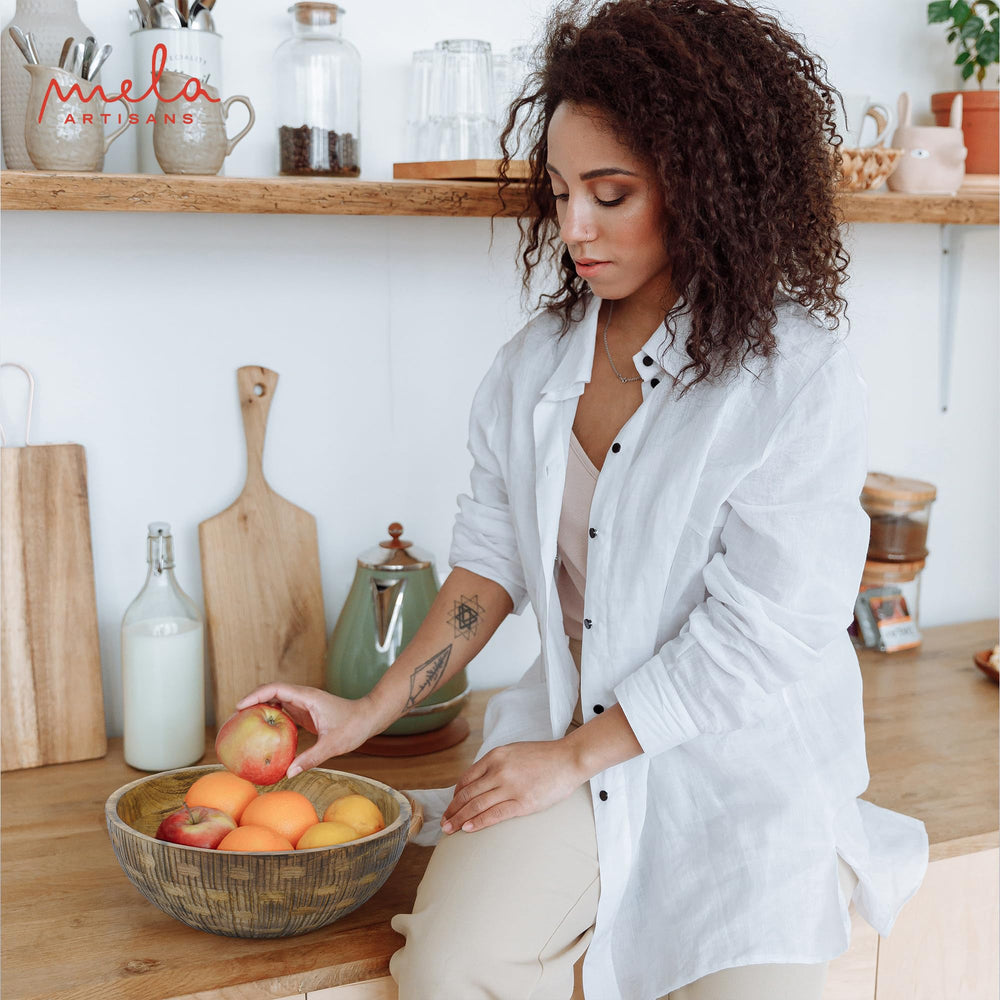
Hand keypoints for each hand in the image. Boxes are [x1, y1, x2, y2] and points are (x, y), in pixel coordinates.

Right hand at [235, 683, 379, 777]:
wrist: (369, 717)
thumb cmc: (354, 726)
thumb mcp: (333, 745)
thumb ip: (311, 758)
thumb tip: (288, 773)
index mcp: (307, 697)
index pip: (276, 689)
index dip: (256, 695)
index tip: (239, 706)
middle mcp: (303, 697)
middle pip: (271, 692)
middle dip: (251, 701)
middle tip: (234, 718)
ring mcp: (303, 704)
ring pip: (276, 701)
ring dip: (259, 709)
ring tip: (242, 725)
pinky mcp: (305, 713)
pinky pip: (283, 712)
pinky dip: (270, 719)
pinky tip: (262, 734)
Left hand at [440, 739, 585, 834]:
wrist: (568, 759)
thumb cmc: (543, 756)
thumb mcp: (514, 752)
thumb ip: (496, 764)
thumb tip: (479, 782)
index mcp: (496, 756)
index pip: (467, 778)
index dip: (456, 795)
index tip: (452, 806)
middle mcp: (499, 770)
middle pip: (468, 794)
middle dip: (453, 810)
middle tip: (444, 822)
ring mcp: (510, 787)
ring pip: (477, 805)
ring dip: (460, 819)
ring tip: (450, 830)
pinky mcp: (523, 802)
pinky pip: (495, 814)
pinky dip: (478, 822)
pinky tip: (468, 829)